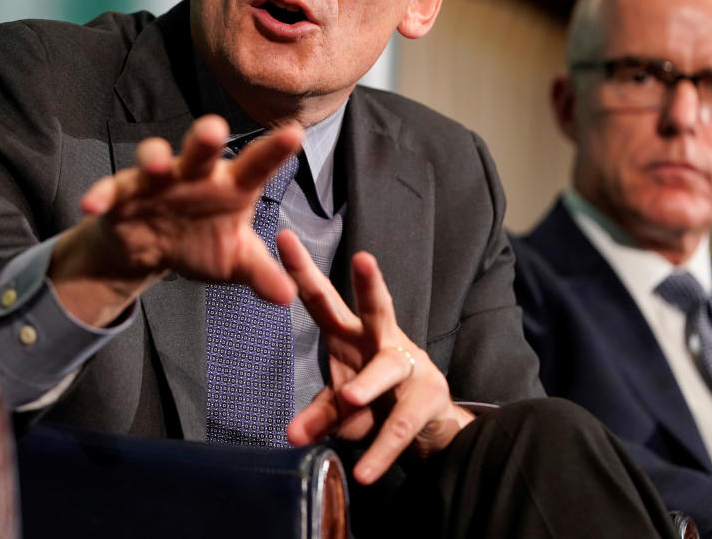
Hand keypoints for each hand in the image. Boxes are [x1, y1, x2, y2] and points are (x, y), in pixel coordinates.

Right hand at [49, 115, 302, 326]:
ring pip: (154, 159)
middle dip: (205, 138)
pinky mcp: (122, 195)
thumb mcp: (235, 262)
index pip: (256, 166)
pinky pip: (111, 190)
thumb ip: (261, 274)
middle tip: (214, 130)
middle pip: (201, 151)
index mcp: (230, 186)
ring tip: (159, 165)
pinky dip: (102, 194)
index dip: (274, 152)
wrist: (151, 250)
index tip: (295, 135)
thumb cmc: (200, 241)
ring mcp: (156, 181)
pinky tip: (92, 204)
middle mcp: (194, 174)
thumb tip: (288, 297)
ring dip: (155, 158)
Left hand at [281, 231, 474, 483]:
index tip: (282, 238)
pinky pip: (400, 427)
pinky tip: (364, 473)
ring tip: (350, 399)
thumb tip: (291, 435)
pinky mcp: (428, 398)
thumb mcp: (341, 406)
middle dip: (370, 283)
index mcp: (352, 334)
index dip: (302, 271)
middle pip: (376, 306)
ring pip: (387, 368)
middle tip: (364, 259)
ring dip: (366, 384)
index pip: (322, 299)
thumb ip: (318, 416)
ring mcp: (410, 366)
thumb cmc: (377, 400)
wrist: (429, 427)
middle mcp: (382, 341)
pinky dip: (380, 452)